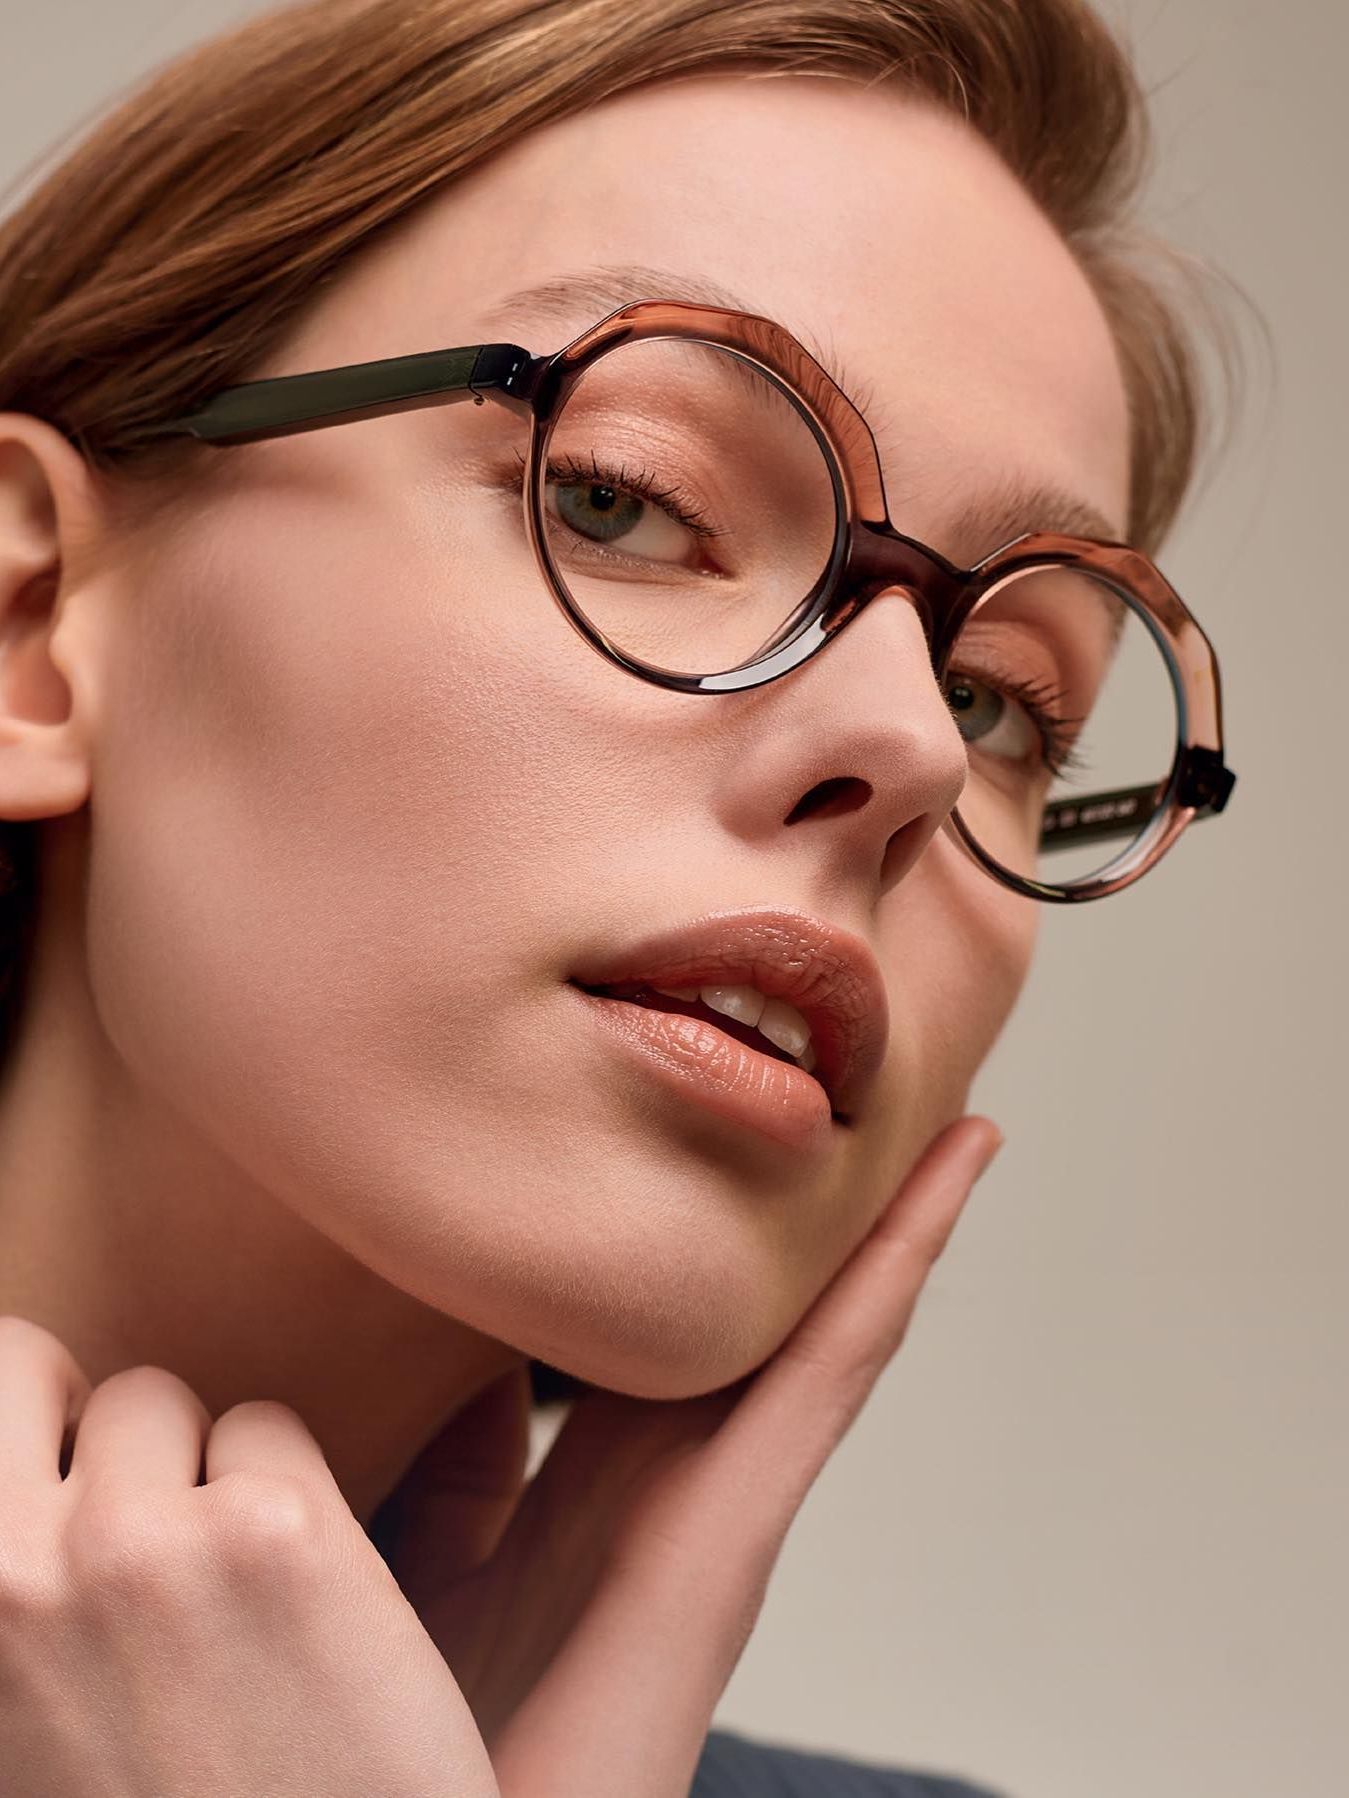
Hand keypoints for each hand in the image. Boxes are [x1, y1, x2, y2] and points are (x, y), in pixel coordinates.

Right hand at [0, 1318, 500, 1797]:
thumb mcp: (9, 1721)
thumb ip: (7, 1596)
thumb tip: (27, 1524)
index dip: (8, 1429)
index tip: (56, 1481)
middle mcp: (2, 1579)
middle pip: (24, 1361)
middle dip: (75, 1418)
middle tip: (142, 1504)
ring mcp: (138, 1548)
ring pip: (163, 1398)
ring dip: (189, 1467)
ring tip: (224, 1593)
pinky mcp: (277, 1536)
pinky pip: (271, 1432)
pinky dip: (287, 1494)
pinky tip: (301, 1607)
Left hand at [372, 1114, 1002, 1797]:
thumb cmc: (389, 1715)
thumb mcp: (396, 1540)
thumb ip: (441, 1447)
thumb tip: (461, 1345)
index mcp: (596, 1484)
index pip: (668, 1330)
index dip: (712, 1235)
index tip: (744, 1128)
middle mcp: (673, 1488)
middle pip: (769, 1323)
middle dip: (829, 1223)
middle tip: (895, 1098)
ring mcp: (716, 1511)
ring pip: (828, 1335)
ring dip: (896, 1233)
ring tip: (953, 1133)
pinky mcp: (731, 1542)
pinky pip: (824, 1384)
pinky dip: (888, 1281)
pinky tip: (941, 1188)